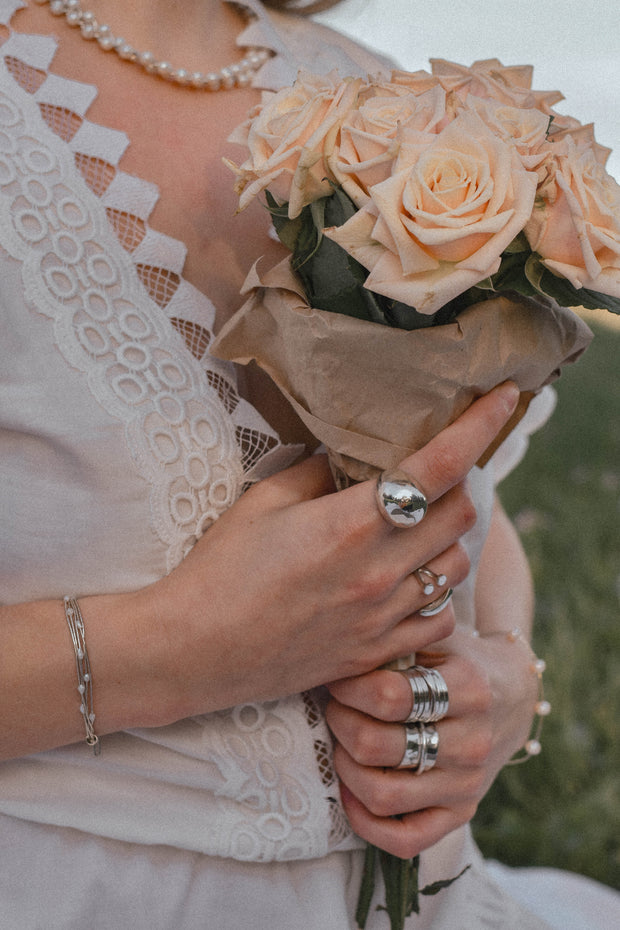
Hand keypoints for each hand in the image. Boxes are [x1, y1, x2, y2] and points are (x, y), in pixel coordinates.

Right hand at [146, 382, 520, 719]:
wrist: (194, 650)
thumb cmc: (220, 570)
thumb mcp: (263, 502)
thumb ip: (316, 474)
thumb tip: (344, 465)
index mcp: (352, 522)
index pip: (440, 465)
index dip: (480, 426)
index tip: (505, 399)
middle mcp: (380, 570)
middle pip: (463, 513)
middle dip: (459, 486)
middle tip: (434, 479)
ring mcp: (382, 617)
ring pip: (457, 566)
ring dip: (448, 539)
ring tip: (417, 532)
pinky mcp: (376, 653)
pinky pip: (439, 621)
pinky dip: (436, 595)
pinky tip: (408, 586)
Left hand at [325, 621, 538, 859]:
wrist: (511, 693)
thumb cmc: (457, 659)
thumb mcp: (435, 638)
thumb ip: (395, 642)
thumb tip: (337, 656)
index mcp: (468, 688)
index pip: (388, 696)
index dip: (347, 687)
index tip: (337, 678)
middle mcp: (473, 741)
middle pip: (377, 746)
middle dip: (340, 725)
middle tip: (334, 708)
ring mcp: (468, 783)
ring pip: (384, 795)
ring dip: (345, 769)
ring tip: (341, 743)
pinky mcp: (462, 812)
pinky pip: (406, 839)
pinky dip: (367, 823)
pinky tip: (350, 794)